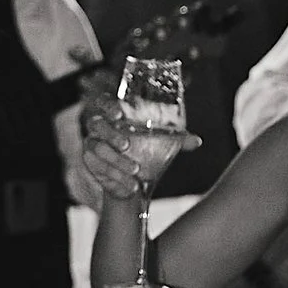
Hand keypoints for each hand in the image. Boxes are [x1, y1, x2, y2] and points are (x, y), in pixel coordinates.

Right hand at [78, 91, 199, 199]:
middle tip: (127, 146)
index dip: (109, 106)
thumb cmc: (149, 154)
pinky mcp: (90, 162)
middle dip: (111, 135)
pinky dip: (114, 176)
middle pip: (97, 124)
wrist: (137, 181)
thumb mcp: (166, 145)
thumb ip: (180, 140)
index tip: (119, 115)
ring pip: (97, 148)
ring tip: (136, 172)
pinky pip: (97, 167)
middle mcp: (100, 128)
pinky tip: (129, 185)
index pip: (104, 102)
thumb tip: (197, 141)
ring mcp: (92, 144)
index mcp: (116, 116)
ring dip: (116, 161)